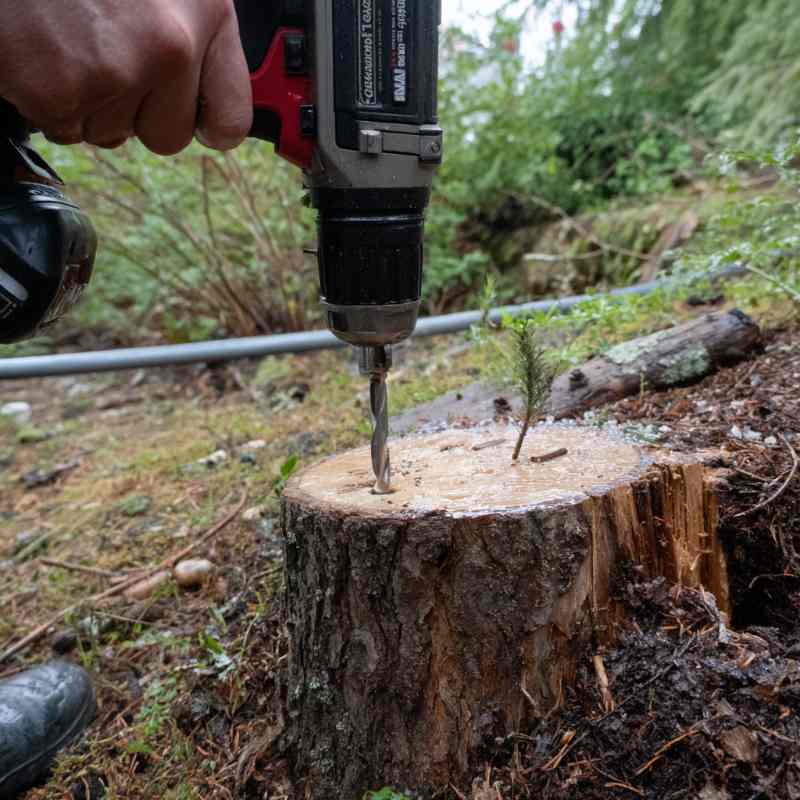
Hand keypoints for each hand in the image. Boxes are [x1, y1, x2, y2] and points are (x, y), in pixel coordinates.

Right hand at [0, 0, 252, 153]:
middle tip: (104, 53)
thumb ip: (193, 33)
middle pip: (168, 137)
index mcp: (205, 11)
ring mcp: (114, 71)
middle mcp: (169, 46)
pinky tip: (38, 47)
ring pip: (111, 134)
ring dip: (88, 100)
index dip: (205, 122)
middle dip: (137, 110)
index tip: (185, 111)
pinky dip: (45, 98)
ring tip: (66, 37)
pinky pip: (63, 127)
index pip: (231, 120)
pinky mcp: (58, 90)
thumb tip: (204, 102)